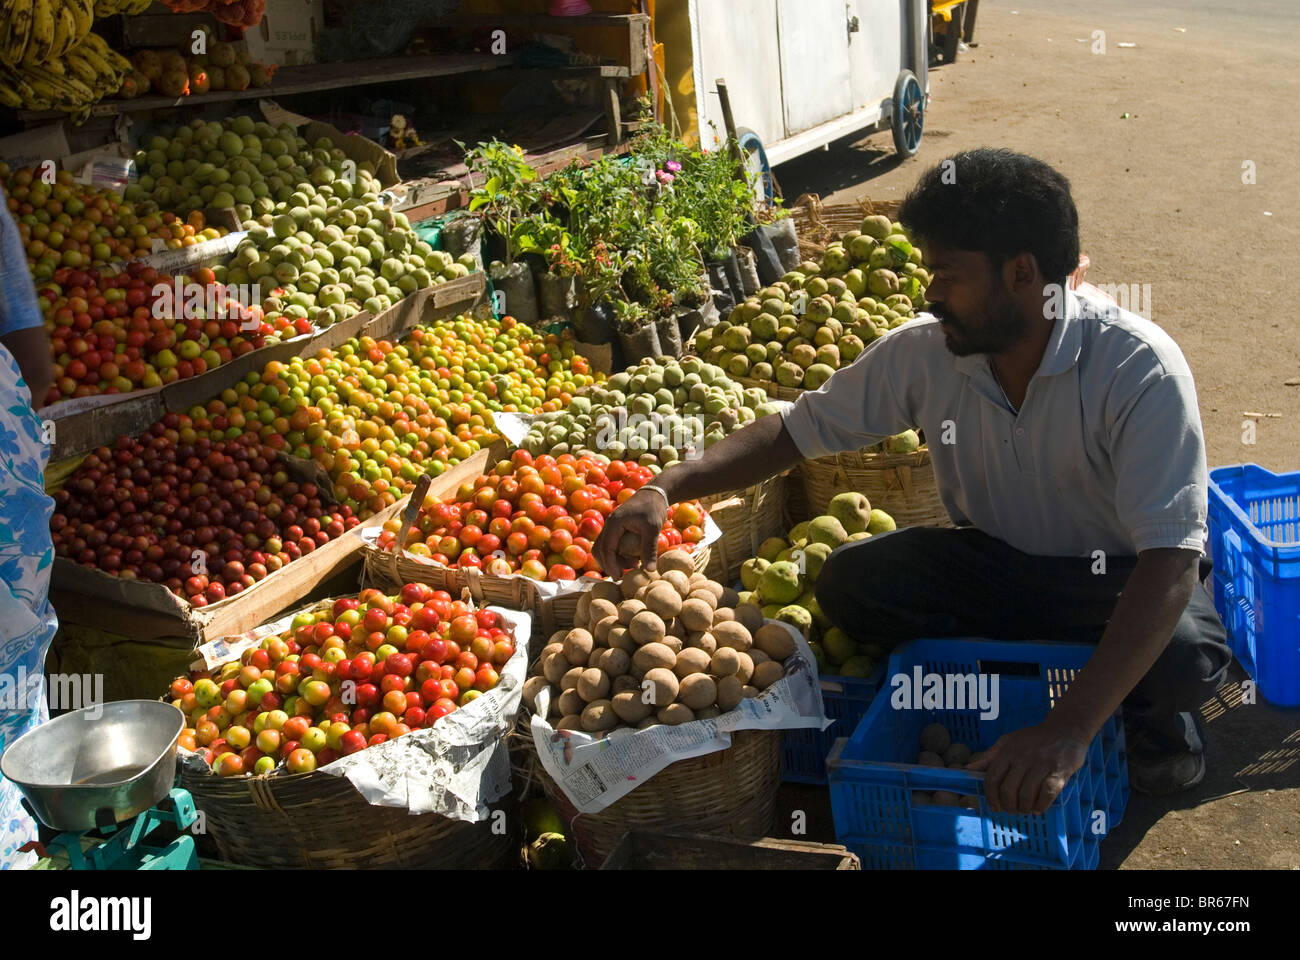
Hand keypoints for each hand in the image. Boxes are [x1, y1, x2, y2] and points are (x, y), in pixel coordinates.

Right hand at [593, 487, 666, 574]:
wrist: (655, 493)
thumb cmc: (653, 508)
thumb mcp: (653, 528)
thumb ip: (649, 549)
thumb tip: (650, 570)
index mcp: (614, 523)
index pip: (606, 548)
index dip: (611, 565)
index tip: (619, 576)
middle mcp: (609, 525)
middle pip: (599, 550)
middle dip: (609, 564)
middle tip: (624, 574)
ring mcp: (612, 526)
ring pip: (604, 548)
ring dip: (614, 560)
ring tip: (634, 564)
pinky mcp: (617, 529)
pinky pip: (612, 545)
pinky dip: (618, 555)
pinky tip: (634, 558)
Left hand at [965, 723, 1088, 814]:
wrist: (1066, 729)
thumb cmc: (1034, 738)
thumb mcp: (1008, 741)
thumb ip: (989, 757)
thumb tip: (968, 769)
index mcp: (1007, 751)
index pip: (992, 778)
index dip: (991, 796)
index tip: (994, 807)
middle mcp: (1022, 758)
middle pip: (1008, 789)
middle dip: (1008, 805)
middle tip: (1012, 810)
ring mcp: (1041, 765)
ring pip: (1026, 794)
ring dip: (1023, 807)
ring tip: (1025, 810)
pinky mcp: (1059, 772)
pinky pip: (1047, 794)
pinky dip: (1041, 805)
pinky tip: (1038, 808)